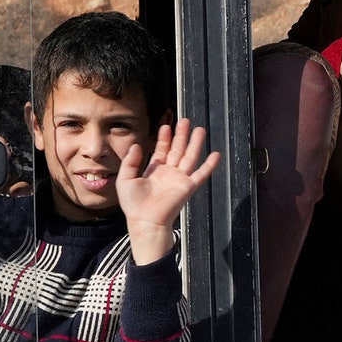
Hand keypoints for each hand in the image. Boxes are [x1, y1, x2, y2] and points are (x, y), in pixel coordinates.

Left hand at [117, 119, 220, 264]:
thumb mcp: (125, 179)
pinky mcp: (188, 187)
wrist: (145, 220)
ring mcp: (179, 179)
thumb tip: (136, 145)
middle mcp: (169, 172)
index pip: (162, 150)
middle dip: (181, 135)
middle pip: (178, 150)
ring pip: (190, 157)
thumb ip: (130, 161)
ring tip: (200, 129)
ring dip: (195, 143)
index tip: (166, 125)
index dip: (164, 138)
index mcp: (154, 170)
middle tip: (185, 121)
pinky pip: (201, 174)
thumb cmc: (134, 204)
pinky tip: (215, 154)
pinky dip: (209, 165)